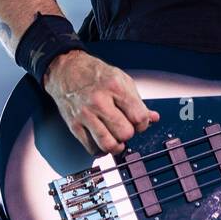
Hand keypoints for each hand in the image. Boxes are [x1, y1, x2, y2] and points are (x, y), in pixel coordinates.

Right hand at [42, 50, 160, 154]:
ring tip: (117, 140)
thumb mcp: (122, 80)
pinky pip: (91, 148)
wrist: (66, 70)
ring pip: (108, 144)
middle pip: (125, 133)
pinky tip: (103, 139)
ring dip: (116, 146)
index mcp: (115, 87)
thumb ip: (138, 101)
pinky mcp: (74, 125)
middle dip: (129, 134)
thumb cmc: (94, 74)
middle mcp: (99, 101)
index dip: (143, 124)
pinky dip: (100, 149)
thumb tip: (153, 118)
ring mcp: (85, 114)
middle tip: (126, 128)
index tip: (139, 123)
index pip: (139, 117)